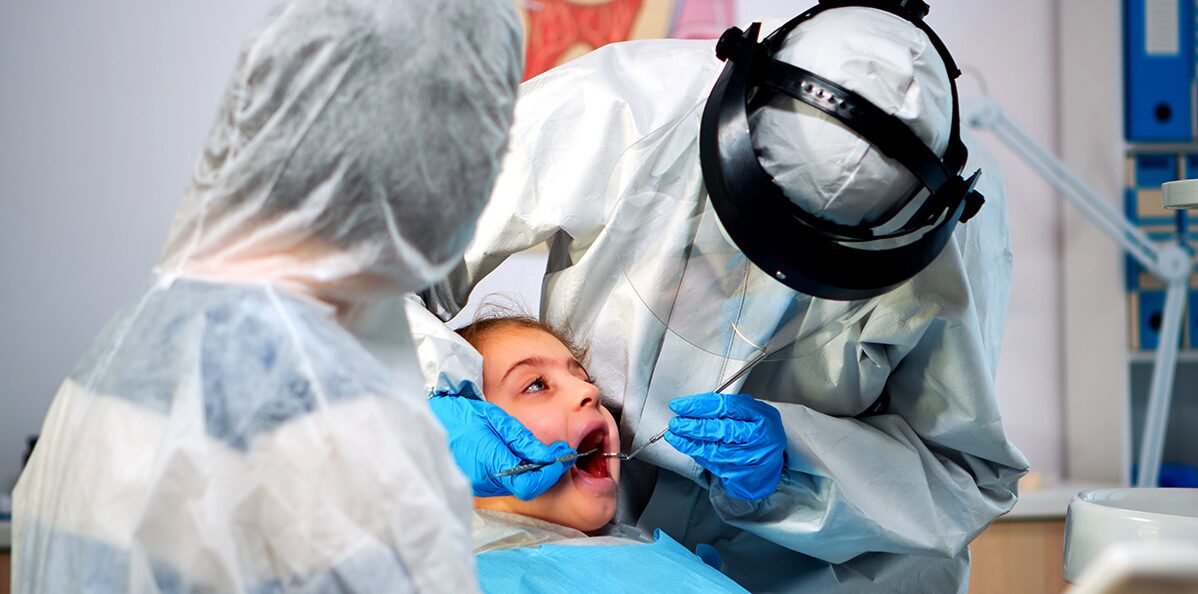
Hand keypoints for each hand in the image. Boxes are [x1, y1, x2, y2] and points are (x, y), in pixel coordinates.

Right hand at [429, 395, 574, 499]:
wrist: (425, 423)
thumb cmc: (459, 416)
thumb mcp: (495, 419)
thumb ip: (523, 441)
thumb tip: (550, 456)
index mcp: (489, 464)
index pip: (531, 483)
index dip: (552, 472)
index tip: (564, 455)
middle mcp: (485, 482)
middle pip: (527, 487)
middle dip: (546, 471)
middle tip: (558, 452)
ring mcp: (480, 486)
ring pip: (518, 486)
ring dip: (534, 471)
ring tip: (541, 451)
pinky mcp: (478, 485)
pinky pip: (507, 482)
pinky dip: (520, 471)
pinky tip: (521, 456)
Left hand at [664, 392, 785, 500]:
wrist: (772, 464)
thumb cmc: (758, 433)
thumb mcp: (751, 413)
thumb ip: (727, 407)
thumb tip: (692, 406)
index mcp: (761, 416)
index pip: (726, 407)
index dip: (699, 406)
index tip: (679, 405)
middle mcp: (759, 438)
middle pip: (722, 430)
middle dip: (693, 426)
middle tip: (675, 423)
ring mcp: (752, 459)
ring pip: (715, 451)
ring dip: (690, 444)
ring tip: (674, 436)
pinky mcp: (742, 475)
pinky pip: (715, 465)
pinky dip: (698, 455)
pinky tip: (688, 448)